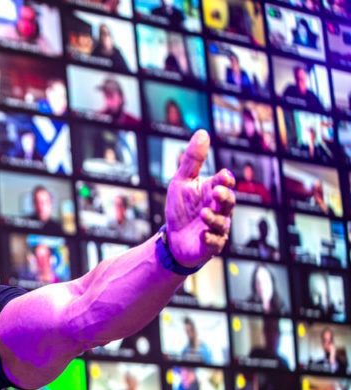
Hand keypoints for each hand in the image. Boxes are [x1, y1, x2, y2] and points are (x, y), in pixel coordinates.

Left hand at [164, 130, 236, 267]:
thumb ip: (192, 159)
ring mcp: (217, 228)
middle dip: (224, 197)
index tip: (222, 176)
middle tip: (216, 192)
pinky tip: (202, 235)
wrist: (172, 238)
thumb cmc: (181, 208)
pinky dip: (210, 239)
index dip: (226, 180)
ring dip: (214, 218)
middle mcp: (220, 209)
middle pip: (228, 202)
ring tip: (203, 213)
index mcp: (214, 192)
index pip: (226, 184)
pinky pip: (215, 243)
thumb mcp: (182, 181)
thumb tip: (203, 132)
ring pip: (222, 223)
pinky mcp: (210, 245)